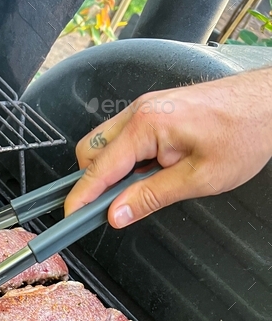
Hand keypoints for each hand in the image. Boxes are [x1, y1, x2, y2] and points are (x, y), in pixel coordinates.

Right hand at [64, 67, 271, 227]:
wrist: (271, 103)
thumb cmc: (245, 133)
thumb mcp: (198, 178)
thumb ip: (151, 197)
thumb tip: (116, 213)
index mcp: (146, 125)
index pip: (99, 168)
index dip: (82, 196)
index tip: (69, 217)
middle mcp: (140, 111)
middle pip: (91, 151)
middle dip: (93, 181)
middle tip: (109, 208)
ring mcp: (147, 108)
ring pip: (106, 144)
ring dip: (113, 171)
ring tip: (141, 190)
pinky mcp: (157, 111)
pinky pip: (126, 137)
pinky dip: (128, 160)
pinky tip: (150, 174)